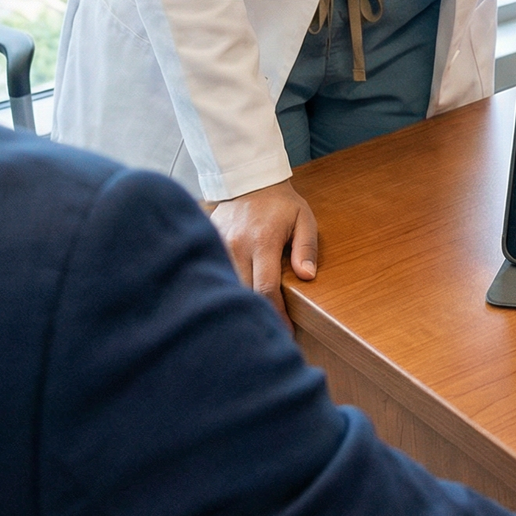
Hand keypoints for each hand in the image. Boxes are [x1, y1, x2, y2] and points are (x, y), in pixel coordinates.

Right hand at [209, 179, 318, 324]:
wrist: (250, 181)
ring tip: (248, 325)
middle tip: (267, 335)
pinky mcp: (208, 244)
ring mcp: (219, 245)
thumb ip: (306, 247)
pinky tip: (229, 304)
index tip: (284, 332)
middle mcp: (237, 246)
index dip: (276, 314)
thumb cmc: (281, 204)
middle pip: (242, 292)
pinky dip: (221, 289)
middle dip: (254, 315)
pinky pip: (212, 273)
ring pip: (224, 285)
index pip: (267, 288)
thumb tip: (307, 276)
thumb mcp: (304, 219)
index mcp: (263, 242)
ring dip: (236, 305)